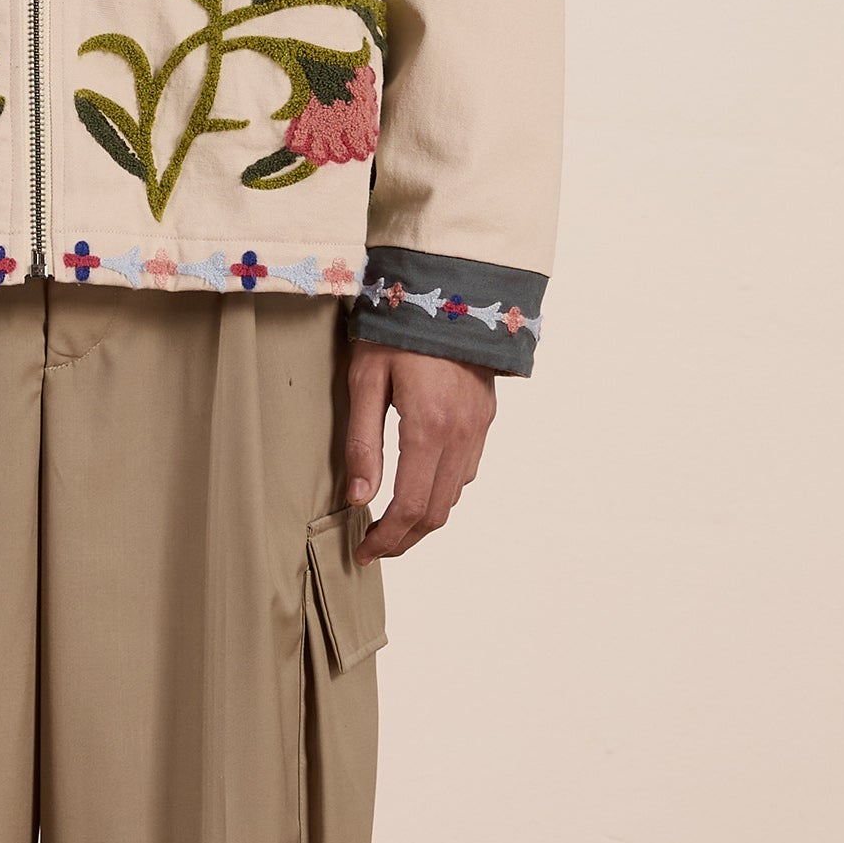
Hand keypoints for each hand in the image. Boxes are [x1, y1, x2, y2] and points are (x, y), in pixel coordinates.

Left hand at [343, 343, 495, 561]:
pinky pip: (467, 470)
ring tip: (391, 522)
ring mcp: (477, 428)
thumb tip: (358, 497)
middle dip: (404, 539)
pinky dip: (442, 490)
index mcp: (427, 428)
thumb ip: (362, 442)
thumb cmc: (398, 330)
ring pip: (454, 496)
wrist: (450, 291)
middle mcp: (460, 435)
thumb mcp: (365, 380)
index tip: (362, 551)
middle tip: (373, 546)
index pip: (409, 506)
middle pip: (436, 512)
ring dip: (423, 518)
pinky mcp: (484, 418)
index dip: (385, 538)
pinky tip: (418, 485)